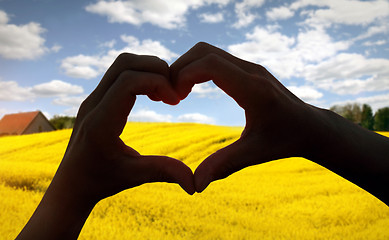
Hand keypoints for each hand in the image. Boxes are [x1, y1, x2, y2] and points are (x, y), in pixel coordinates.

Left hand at [58, 53, 194, 201]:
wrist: (72, 183)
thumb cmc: (100, 181)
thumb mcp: (133, 177)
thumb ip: (163, 172)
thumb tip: (194, 184)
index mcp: (100, 123)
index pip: (128, 82)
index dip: (158, 83)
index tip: (175, 101)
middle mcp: (93, 104)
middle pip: (125, 63)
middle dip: (156, 69)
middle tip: (174, 92)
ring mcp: (93, 98)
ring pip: (122, 64)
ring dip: (148, 70)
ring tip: (165, 93)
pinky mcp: (96, 98)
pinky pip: (119, 73)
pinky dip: (141, 75)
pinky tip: (153, 95)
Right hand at [170, 42, 320, 191]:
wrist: (310, 127)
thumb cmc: (285, 140)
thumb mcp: (254, 154)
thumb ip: (223, 165)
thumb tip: (195, 185)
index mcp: (252, 89)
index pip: (210, 64)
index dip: (184, 75)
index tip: (174, 99)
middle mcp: (251, 70)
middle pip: (204, 51)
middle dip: (180, 68)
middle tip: (171, 95)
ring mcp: (250, 67)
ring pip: (208, 51)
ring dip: (188, 66)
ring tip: (179, 93)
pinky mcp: (248, 69)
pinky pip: (215, 58)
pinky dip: (197, 68)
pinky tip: (193, 89)